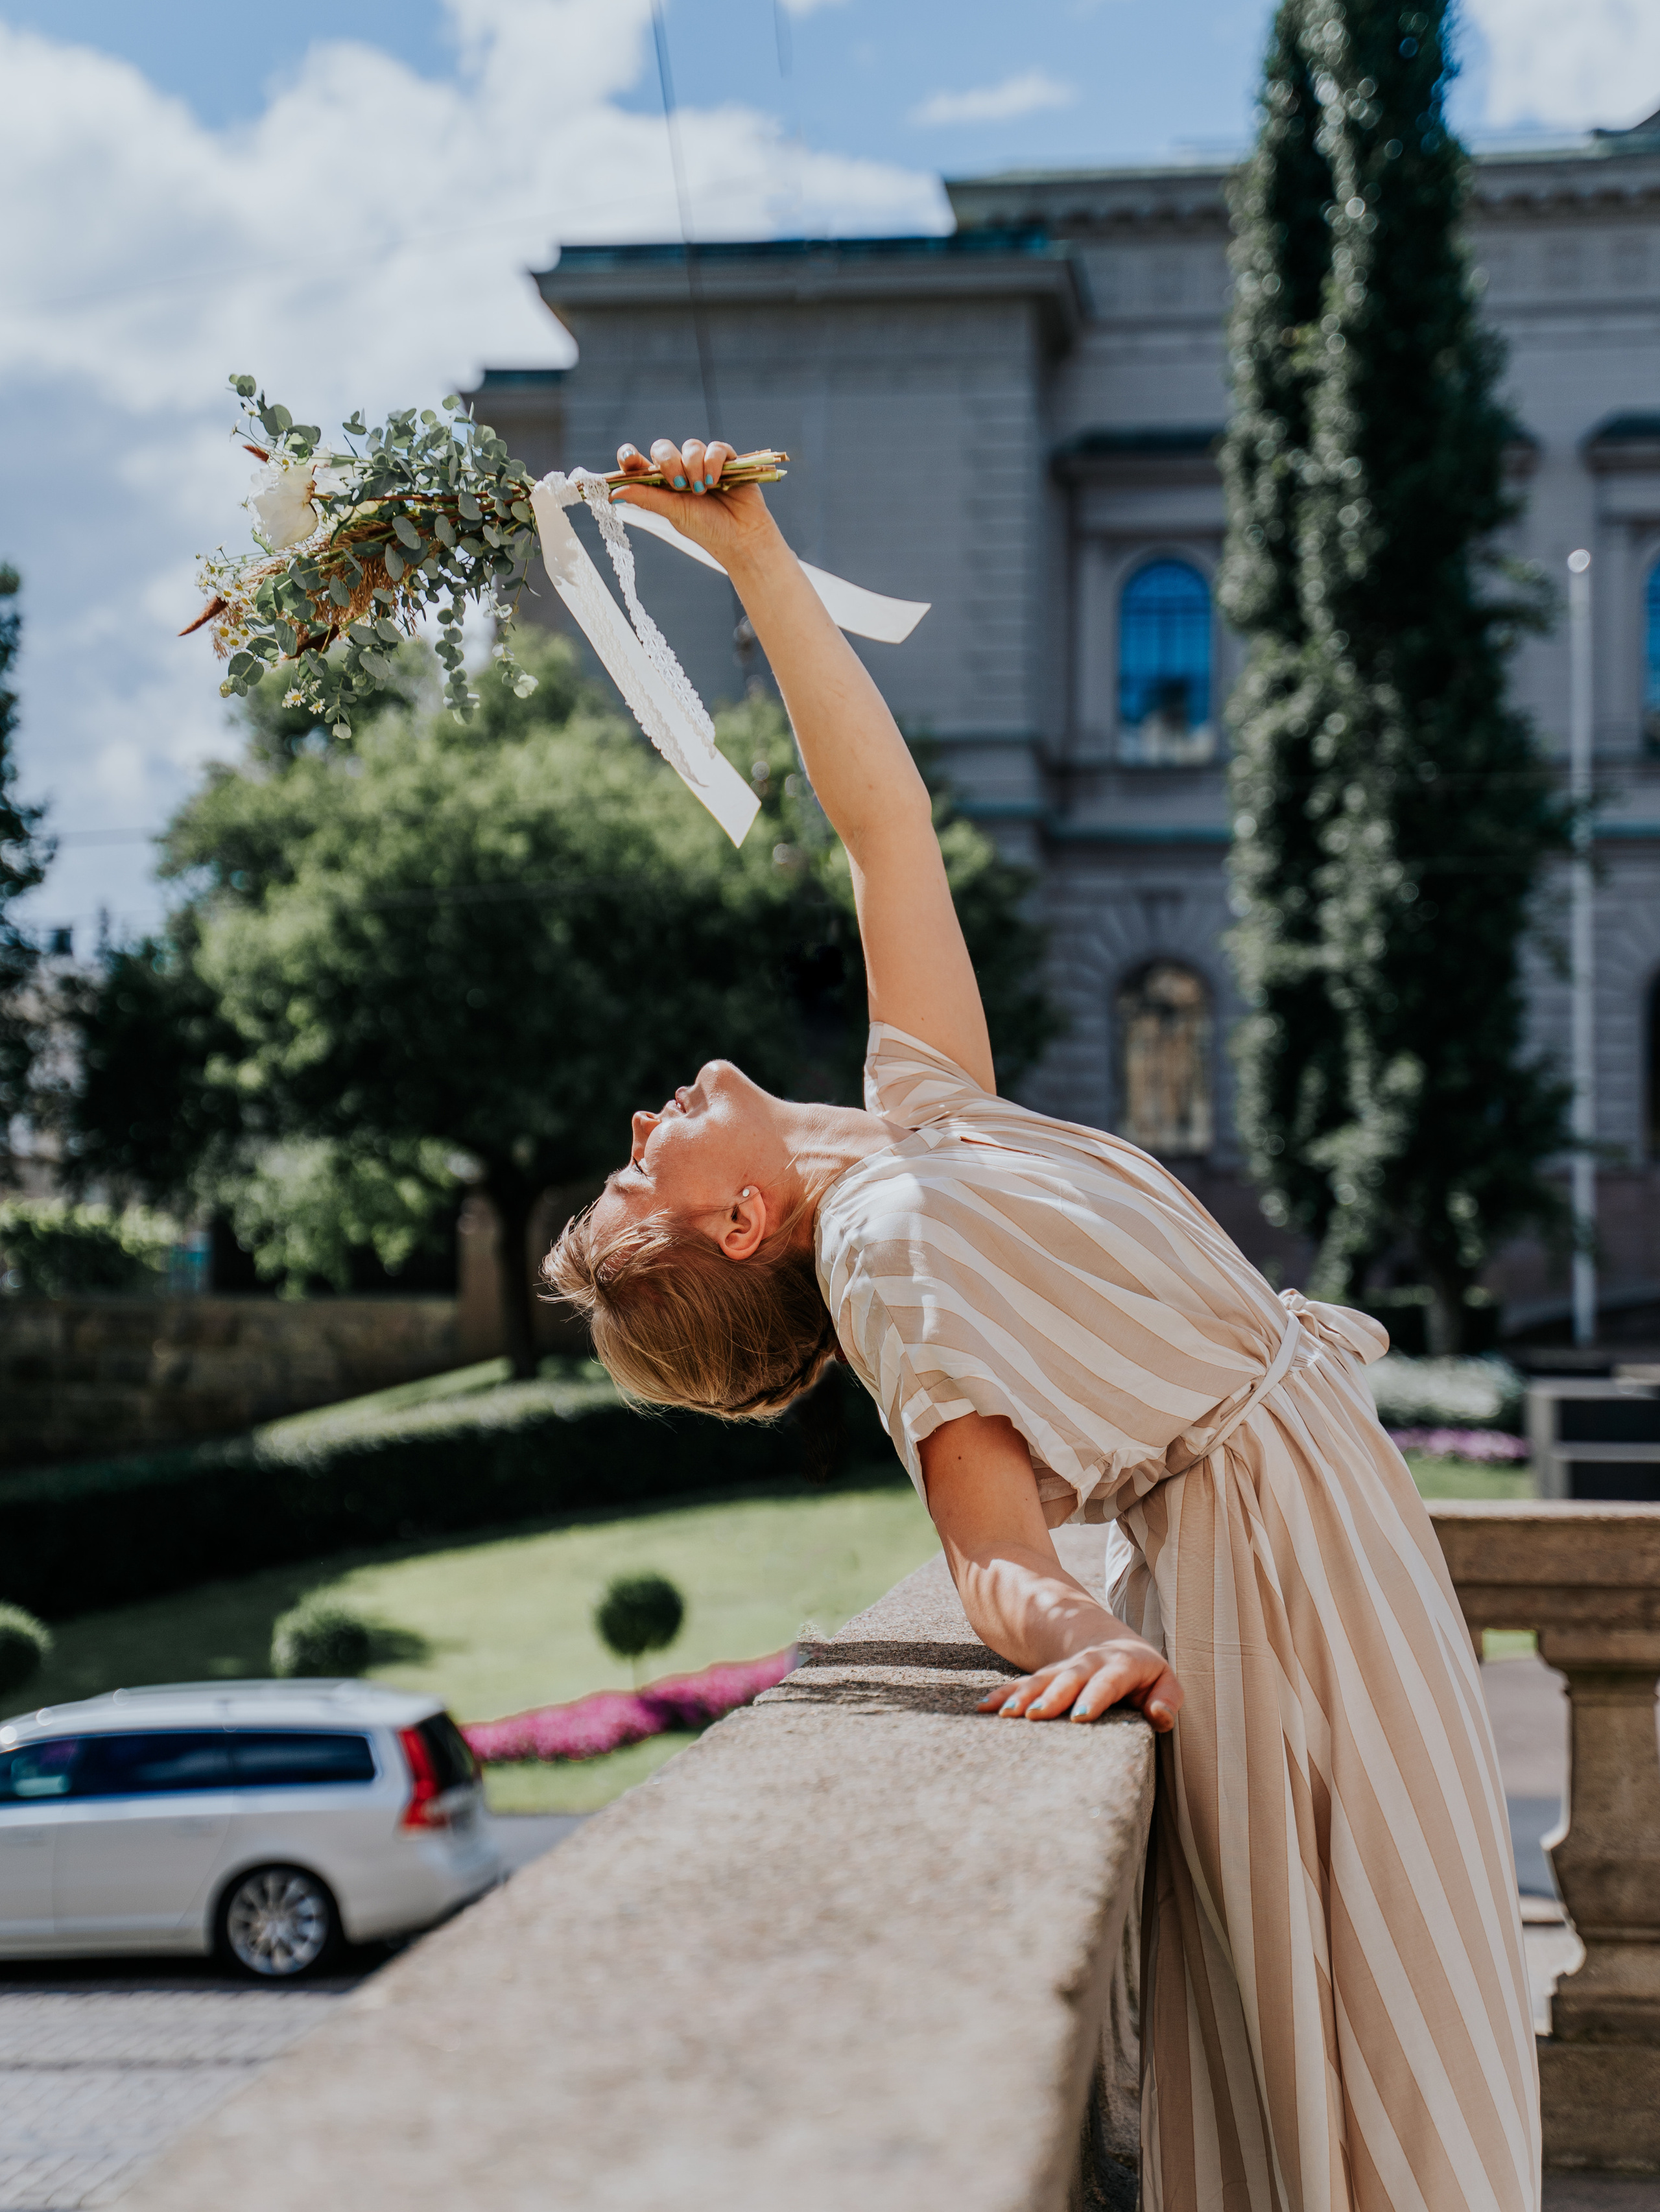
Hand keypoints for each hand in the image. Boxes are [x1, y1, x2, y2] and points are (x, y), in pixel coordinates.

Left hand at [606, 437, 780, 571]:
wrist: (741, 537)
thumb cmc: (706, 529)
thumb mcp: (673, 512)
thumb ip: (646, 498)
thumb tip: (614, 493)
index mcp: (662, 485)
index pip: (640, 463)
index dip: (630, 457)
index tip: (629, 459)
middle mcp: (680, 471)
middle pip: (663, 448)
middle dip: (668, 461)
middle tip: (677, 484)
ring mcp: (703, 464)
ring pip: (690, 446)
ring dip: (693, 466)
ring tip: (702, 490)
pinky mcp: (726, 460)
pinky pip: (715, 448)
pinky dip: (713, 462)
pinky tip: (715, 481)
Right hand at [977, 1635, 1182, 1730]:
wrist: (1114, 1645)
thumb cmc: (1146, 1675)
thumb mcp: (1165, 1681)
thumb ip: (1168, 1699)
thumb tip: (1159, 1716)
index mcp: (1122, 1664)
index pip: (1109, 1680)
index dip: (1095, 1697)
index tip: (1079, 1716)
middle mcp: (1090, 1663)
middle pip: (1069, 1678)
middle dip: (1052, 1696)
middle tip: (1035, 1715)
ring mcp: (1066, 1668)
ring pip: (1042, 1679)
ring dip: (1023, 1695)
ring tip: (1006, 1714)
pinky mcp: (1047, 1677)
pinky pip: (1024, 1684)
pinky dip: (1005, 1695)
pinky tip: (986, 1707)